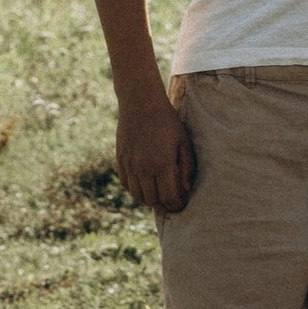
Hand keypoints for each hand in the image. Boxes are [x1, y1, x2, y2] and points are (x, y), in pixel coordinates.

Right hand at [115, 80, 193, 213]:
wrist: (140, 103)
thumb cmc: (167, 122)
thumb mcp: (183, 142)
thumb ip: (186, 167)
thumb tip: (185, 190)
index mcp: (162, 164)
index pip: (169, 198)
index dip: (177, 205)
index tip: (182, 205)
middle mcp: (143, 168)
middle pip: (153, 200)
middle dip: (164, 205)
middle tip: (172, 202)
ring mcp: (129, 165)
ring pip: (138, 195)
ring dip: (149, 199)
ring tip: (159, 195)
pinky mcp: (120, 160)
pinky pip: (126, 184)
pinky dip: (136, 190)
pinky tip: (145, 185)